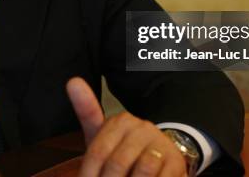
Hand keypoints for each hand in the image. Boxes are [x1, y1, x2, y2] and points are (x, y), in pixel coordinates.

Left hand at [66, 77, 187, 176]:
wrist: (161, 159)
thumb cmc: (122, 151)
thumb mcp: (102, 137)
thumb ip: (87, 111)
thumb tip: (73, 81)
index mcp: (121, 121)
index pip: (98, 152)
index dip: (90, 174)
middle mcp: (142, 128)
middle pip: (117, 164)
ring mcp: (161, 145)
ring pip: (143, 171)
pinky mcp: (176, 163)